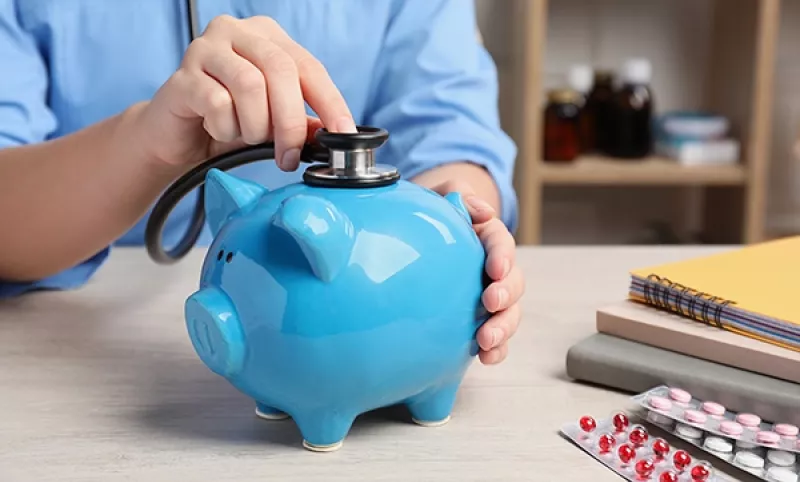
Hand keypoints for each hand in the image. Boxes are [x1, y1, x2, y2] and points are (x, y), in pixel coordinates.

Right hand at [133, 15, 356, 170]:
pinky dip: (226, 128)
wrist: (173, 137)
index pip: (309, 66)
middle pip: (280, 70)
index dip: (330, 102)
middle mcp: (236, 32)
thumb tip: (339, 134)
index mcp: (267, 36)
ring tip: (246, 137)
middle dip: (291, 121)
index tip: (345, 134)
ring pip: (250, 84)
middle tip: (289, 156)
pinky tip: (219, 131)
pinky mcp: (181, 76)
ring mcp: (205, 49)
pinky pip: (217, 103)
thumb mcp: (272, 123)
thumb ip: (304, 123)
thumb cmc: (226, 122)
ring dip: (255, 125)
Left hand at [429, 180, 523, 364]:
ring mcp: (489, 296)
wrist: (419, 236)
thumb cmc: (433, 214)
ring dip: (503, 328)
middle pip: (513, 282)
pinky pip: (495, 337)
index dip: (503, 257)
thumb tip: (482, 212)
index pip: (502, 245)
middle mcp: (494, 269)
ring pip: (509, 313)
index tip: (494, 269)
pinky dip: (497, 349)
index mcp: (488, 238)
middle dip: (507, 296)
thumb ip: (459, 194)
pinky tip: (485, 359)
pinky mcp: (480, 319)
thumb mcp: (444, 195)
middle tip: (491, 303)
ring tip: (487, 341)